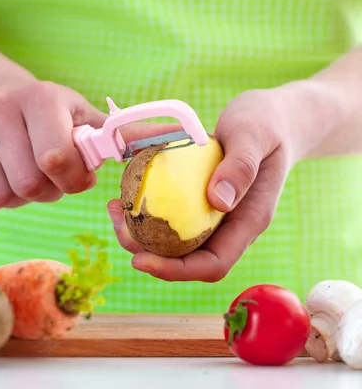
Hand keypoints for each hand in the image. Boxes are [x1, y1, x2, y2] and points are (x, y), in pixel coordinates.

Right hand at [0, 81, 176, 208]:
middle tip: (45, 177)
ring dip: (16, 197)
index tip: (74, 176)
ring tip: (19, 172)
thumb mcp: (79, 116)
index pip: (56, 159)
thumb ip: (118, 135)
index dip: (71, 181)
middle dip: (44, 192)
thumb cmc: (42, 114)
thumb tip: (171, 142)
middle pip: (26, 185)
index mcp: (40, 97)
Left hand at [107, 83, 319, 281]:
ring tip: (114, 207)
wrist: (274, 118)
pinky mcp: (199, 203)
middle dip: (148, 253)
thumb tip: (218, 201)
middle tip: (117, 225)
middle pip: (187, 260)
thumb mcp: (255, 135)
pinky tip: (126, 194)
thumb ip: (241, 166)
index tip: (140, 260)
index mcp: (248, 221)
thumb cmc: (268, 123)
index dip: (176, 270)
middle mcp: (230, 227)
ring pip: (174, 242)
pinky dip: (147, 212)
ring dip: (141, 234)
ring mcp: (214, 217)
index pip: (213, 264)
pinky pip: (171, 217)